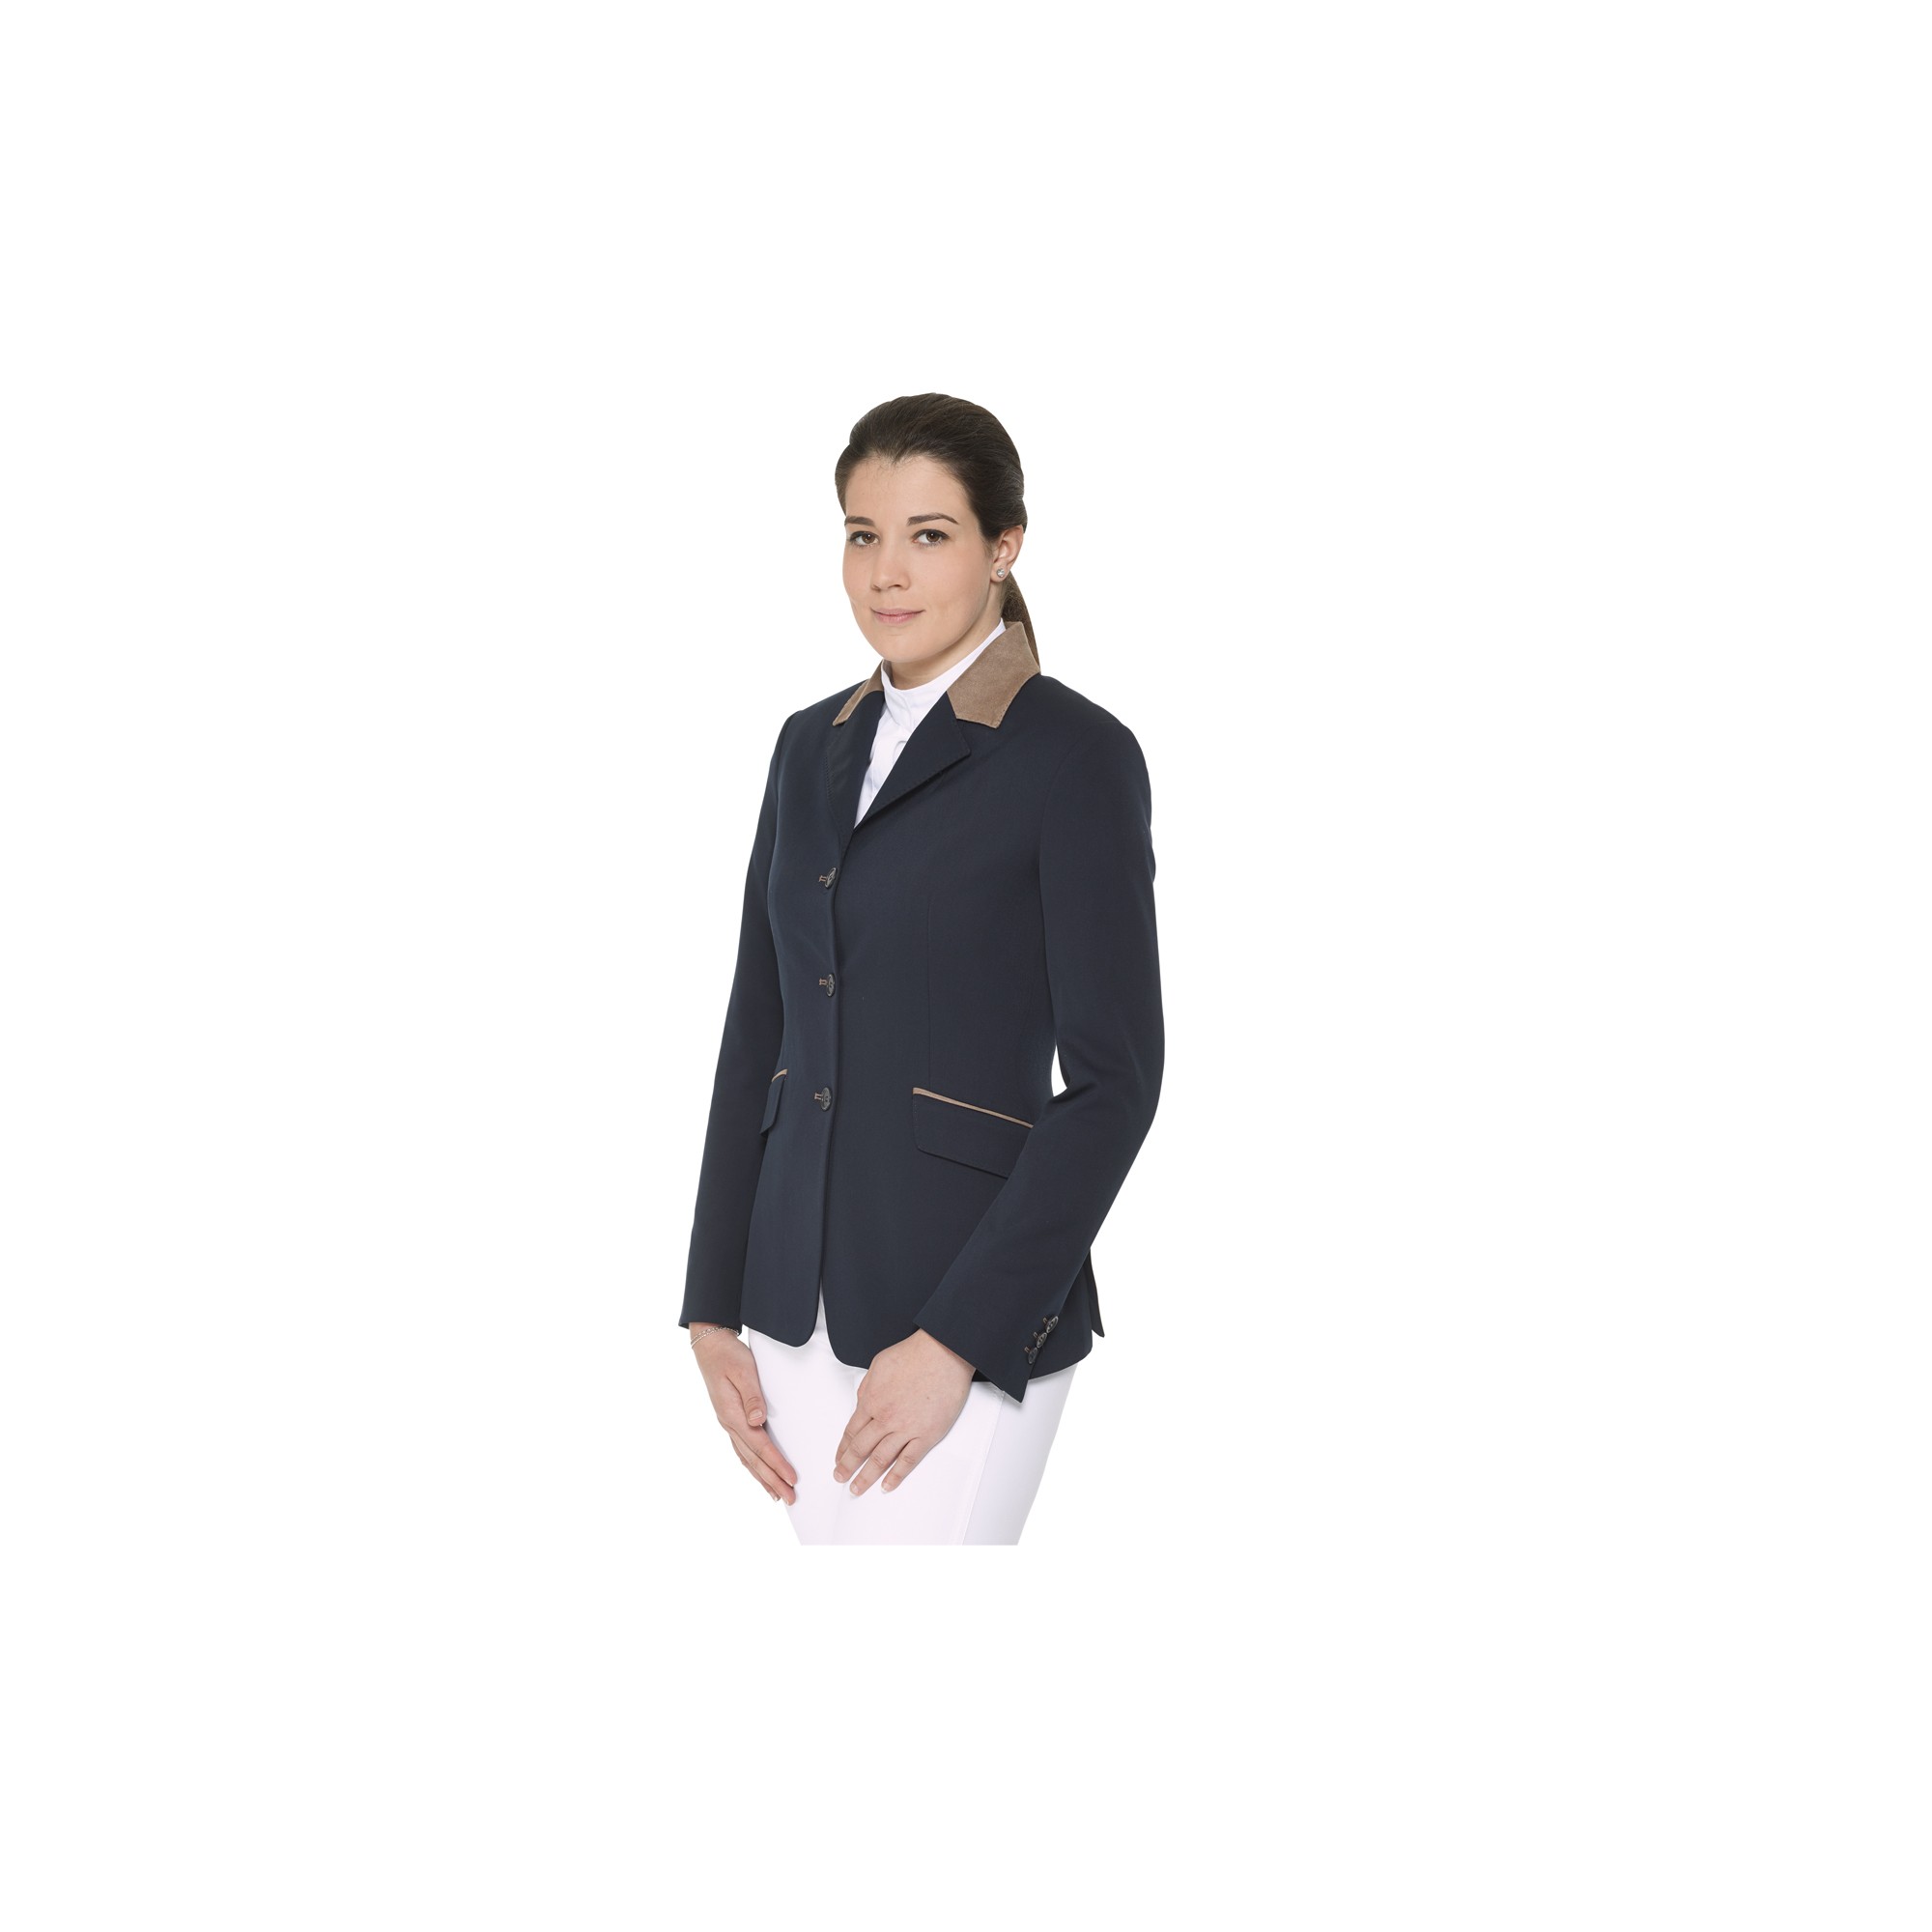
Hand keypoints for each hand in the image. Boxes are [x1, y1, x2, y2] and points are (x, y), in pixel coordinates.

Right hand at [690, 1325, 796, 1504]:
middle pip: (753, 1459)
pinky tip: (759, 1472)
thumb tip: (758, 1421)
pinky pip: (742, 1449)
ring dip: (762, 1478)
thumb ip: (752, 1396)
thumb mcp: (744, 1370)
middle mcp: (729, 1424)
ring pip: (746, 1458)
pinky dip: (752, 1465)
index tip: (792, 1479)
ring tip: (776, 1495)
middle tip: (790, 1499)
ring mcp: (728, 1423)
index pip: (759, 1446)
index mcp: (733, 1415)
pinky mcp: (730, 1419)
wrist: (710, 1346)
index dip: (776, 1464)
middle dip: (772, 1480)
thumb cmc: (729, 1356)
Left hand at [833, 1328, 976, 1495]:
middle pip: (860, 1449)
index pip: (851, 1431)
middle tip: (840, 1477)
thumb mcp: (878, 1365)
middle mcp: (885, 1418)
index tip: (838, 1459)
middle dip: (847, 1467)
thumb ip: (867, 1387)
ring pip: (880, 1459)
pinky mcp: (927, 1434)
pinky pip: (908, 1460)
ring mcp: (906, 1428)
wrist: (943, 1352)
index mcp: (870, 1400)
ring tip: (857, 1489)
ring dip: (866, 1477)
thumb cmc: (913, 1354)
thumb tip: (862, 1402)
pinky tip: (887, 1485)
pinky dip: (896, 1476)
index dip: (843, 1448)